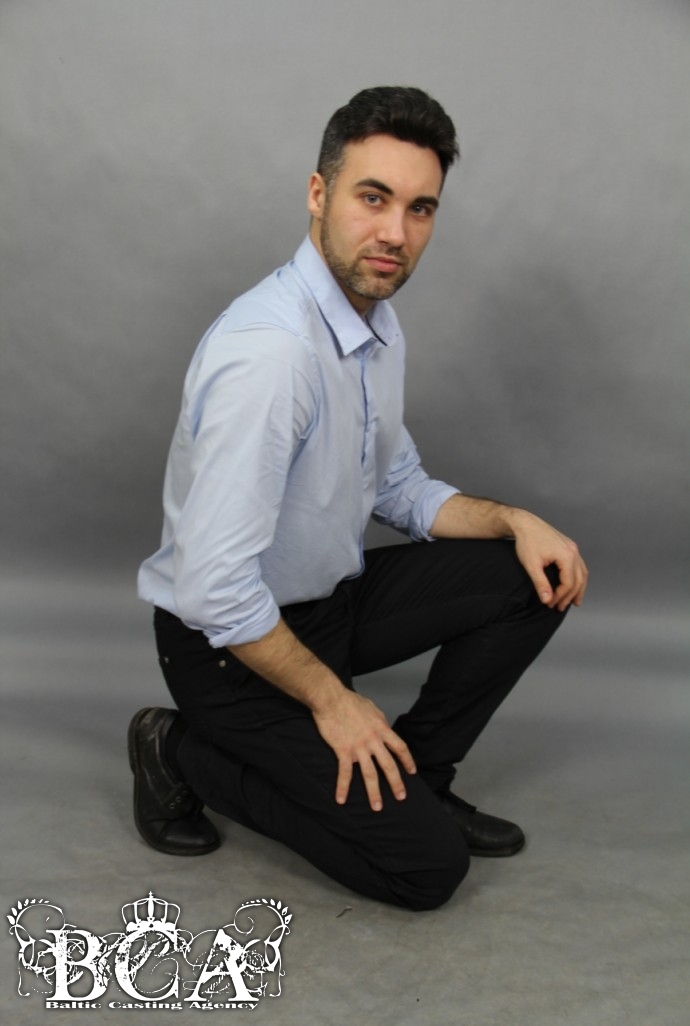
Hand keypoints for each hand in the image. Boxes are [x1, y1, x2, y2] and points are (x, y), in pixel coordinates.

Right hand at [312, 690, 416, 811]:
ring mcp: (359, 747)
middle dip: (396, 783)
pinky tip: (341, 799)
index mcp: (382, 729)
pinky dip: (342, 787)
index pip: (400, 748)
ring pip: (370, 774)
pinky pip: (344, 773)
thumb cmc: (350, 700)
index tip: (412, 772)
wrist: (331, 699)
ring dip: (374, 792)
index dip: (407, 761)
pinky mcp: (343, 750)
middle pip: (389, 765)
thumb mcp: (372, 707)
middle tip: (401, 797)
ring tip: (377, 807)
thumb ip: (380, 720)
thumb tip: (385, 727)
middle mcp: (373, 740)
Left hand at [511, 510, 587, 611]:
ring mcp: (573, 548)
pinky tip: (574, 584)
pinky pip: (578, 565)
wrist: (525, 523)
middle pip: (578, 579)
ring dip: (578, 588)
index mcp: (566, 556)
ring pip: (582, 573)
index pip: (568, 583)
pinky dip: (578, 577)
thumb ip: (541, 583)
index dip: (560, 596)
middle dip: (570, 596)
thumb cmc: (527, 542)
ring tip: (574, 602)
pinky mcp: (569, 546)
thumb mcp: (532, 565)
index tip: (550, 604)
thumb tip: (547, 600)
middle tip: (561, 608)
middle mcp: (573, 551)